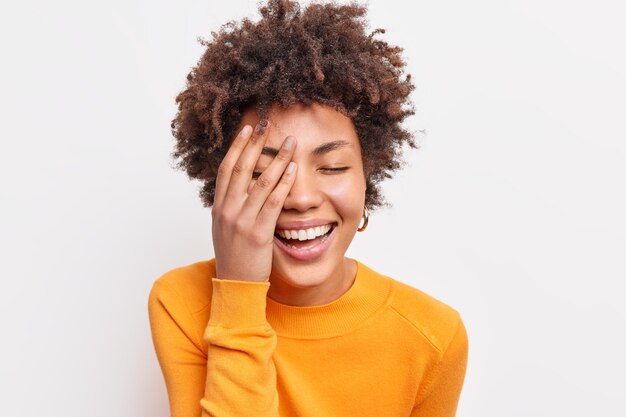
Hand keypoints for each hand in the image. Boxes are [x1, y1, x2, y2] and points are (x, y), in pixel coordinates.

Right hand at [211, 121, 297, 281]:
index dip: (237, 147)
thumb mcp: (226, 229)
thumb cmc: (235, 258)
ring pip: (260, 181)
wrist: (235, 286)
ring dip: (277, 158)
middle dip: (255, 143)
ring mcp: (242, 220)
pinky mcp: (258, 232)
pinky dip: (284, 183)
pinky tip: (293, 169)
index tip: (247, 129)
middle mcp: (227, 210)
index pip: (226, 169)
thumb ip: (232, 208)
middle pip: (242, 168)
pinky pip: (273, 202)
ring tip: (289, 142)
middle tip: (267, 123)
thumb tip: (241, 189)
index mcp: (219, 207)